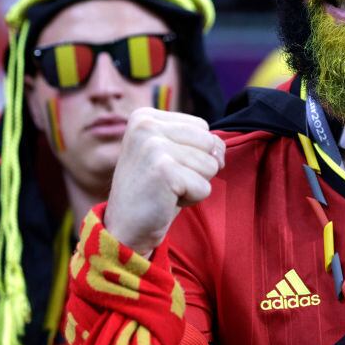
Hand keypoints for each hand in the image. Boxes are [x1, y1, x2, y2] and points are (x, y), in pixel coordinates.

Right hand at [103, 107, 224, 256]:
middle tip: (168, 180)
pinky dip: (191, 199)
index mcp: (145, 116)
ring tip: (166, 190)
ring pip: (210, 165)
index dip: (194, 153)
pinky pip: (204, 186)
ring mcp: (153, 145)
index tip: (165, 167)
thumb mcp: (171, 153)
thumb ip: (197, 140)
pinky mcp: (163, 170)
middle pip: (209, 143)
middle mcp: (146, 125)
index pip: (202, 127)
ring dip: (194, 184)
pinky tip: (166, 200)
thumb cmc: (154, 190)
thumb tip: (220, 150)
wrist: (124, 228)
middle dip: (197, 168)